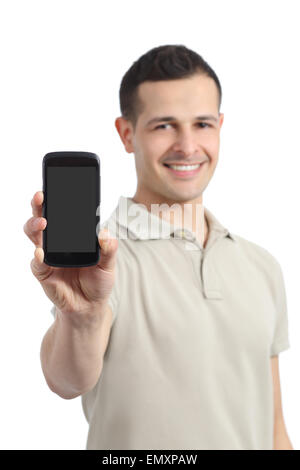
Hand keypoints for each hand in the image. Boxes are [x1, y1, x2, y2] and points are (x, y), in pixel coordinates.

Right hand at [23, 191, 117, 319]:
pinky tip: (40, 252)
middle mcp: (57, 240)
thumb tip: (105, 233)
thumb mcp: (109, 264)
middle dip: (39, 204)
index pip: (62, 211)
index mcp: (72, 234)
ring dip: (35, 225)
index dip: (57, 197)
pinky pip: (37, 263)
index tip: (56, 183)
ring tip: (42, 222)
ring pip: (34, 235)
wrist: (89, 305)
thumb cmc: (98, 280)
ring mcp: (48, 255)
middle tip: (41, 195)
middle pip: (42, 217)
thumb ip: (109, 249)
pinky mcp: (43, 272)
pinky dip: (37, 257)